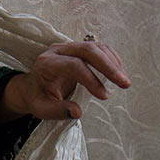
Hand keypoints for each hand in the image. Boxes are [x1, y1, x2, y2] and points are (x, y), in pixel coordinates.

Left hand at [0, 40, 130, 121]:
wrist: (34, 86)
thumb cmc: (38, 97)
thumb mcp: (41, 109)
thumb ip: (57, 111)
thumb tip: (77, 111)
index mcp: (47, 63)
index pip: (73, 65)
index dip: (91, 79)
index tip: (104, 96)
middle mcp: (59, 50)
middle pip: (88, 50)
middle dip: (108, 66)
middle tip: (124, 83)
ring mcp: (70, 47)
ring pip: (96, 47)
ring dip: (113, 63)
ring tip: (124, 81)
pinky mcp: (80, 49)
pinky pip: (100, 48)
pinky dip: (112, 59)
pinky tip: (119, 73)